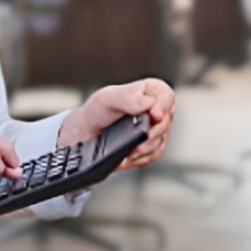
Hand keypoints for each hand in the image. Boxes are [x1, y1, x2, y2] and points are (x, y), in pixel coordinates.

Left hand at [57, 78, 174, 170]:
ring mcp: (153, 130)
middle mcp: (154, 110)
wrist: (84, 133)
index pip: (166, 96)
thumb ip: (127, 96)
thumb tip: (148, 103)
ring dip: (144, 148)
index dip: (163, 105)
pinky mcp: (149, 148)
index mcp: (147, 92)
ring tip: (128, 149)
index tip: (154, 115)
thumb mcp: (106, 98)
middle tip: (136, 137)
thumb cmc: (96, 111)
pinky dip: (140, 158)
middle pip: (166, 123)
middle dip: (151, 132)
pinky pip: (153, 156)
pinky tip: (127, 156)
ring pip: (160, 142)